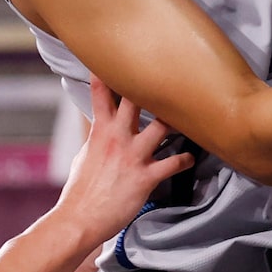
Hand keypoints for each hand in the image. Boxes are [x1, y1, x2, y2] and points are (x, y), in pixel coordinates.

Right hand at [57, 77, 192, 246]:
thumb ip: (96, 135)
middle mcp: (117, 138)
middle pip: (136, 100)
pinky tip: (191, 157)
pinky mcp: (145, 177)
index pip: (101, 93)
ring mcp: (132, 156)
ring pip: (162, 127)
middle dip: (151, 85)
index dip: (108, 72)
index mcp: (99, 131)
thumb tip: (98, 125)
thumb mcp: (84, 155)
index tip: (117, 53)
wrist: (80, 218)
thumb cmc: (80, 189)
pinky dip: (185, 159)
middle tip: (168, 72)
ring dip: (177, 121)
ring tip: (191, 114)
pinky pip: (173, 163)